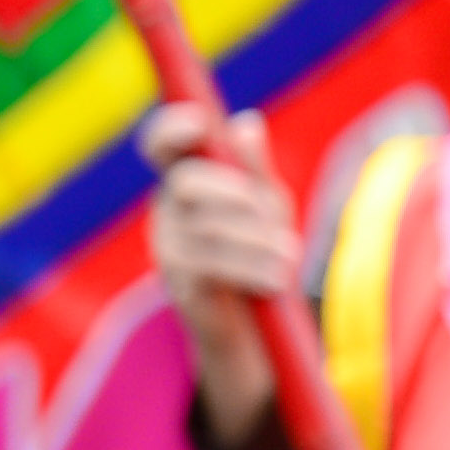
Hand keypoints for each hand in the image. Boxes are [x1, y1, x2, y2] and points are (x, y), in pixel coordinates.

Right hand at [137, 102, 294, 438]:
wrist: (254, 326)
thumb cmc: (259, 249)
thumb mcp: (266, 203)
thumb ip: (254, 168)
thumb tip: (245, 124)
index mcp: (186, 179)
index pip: (161, 145)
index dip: (171, 129)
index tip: (199, 123)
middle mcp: (168, 210)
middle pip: (186, 184)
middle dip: (235, 194)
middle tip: (274, 215)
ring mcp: (169, 248)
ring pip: (205, 229)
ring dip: (255, 241)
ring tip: (289, 257)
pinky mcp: (180, 285)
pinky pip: (209, 268)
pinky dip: (249, 270)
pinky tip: (275, 280)